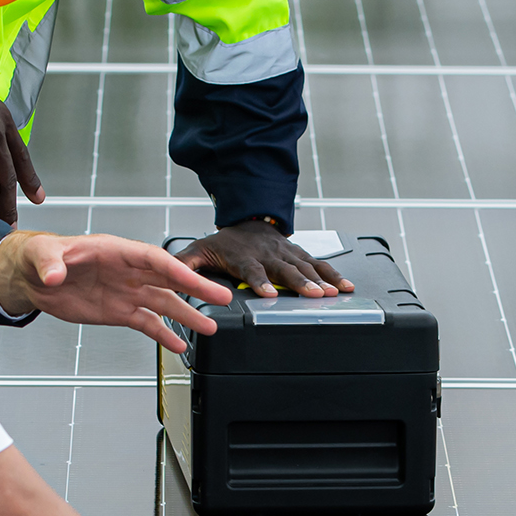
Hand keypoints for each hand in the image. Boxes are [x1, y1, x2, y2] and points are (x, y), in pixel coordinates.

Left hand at [0, 230, 232, 350]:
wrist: (32, 278)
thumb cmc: (40, 256)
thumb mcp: (42, 255)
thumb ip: (51, 263)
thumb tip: (53, 274)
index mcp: (115, 251)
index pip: (151, 258)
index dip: (172, 268)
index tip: (192, 277)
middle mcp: (127, 271)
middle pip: (168, 279)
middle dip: (196, 288)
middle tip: (223, 298)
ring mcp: (126, 292)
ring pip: (163, 303)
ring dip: (186, 315)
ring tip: (209, 328)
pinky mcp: (119, 311)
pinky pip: (146, 323)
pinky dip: (163, 335)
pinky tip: (179, 345)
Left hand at [182, 216, 350, 298]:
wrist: (247, 219)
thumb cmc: (224, 242)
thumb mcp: (199, 250)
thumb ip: (185, 264)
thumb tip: (170, 275)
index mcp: (245, 256)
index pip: (253, 270)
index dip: (261, 281)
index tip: (267, 293)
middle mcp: (268, 254)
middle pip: (286, 270)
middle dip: (300, 283)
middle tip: (313, 296)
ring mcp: (286, 254)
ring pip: (305, 266)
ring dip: (320, 280)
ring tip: (334, 293)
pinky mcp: (299, 254)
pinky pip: (319, 264)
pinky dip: (334, 274)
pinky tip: (346, 286)